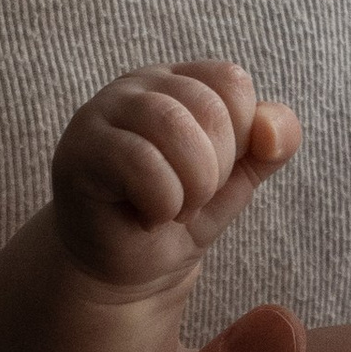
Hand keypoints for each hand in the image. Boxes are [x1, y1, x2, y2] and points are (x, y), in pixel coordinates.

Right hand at [51, 59, 298, 291]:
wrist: (127, 270)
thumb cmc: (179, 214)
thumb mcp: (239, 179)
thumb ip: (270, 145)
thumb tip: (271, 128)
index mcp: (180, 81)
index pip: (232, 82)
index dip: (241, 139)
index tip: (214, 173)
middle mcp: (138, 85)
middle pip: (208, 107)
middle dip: (216, 171)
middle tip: (191, 199)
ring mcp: (102, 112)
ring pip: (173, 127)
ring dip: (191, 186)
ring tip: (173, 208)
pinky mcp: (79, 150)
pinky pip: (139, 161)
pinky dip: (161, 201)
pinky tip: (147, 216)